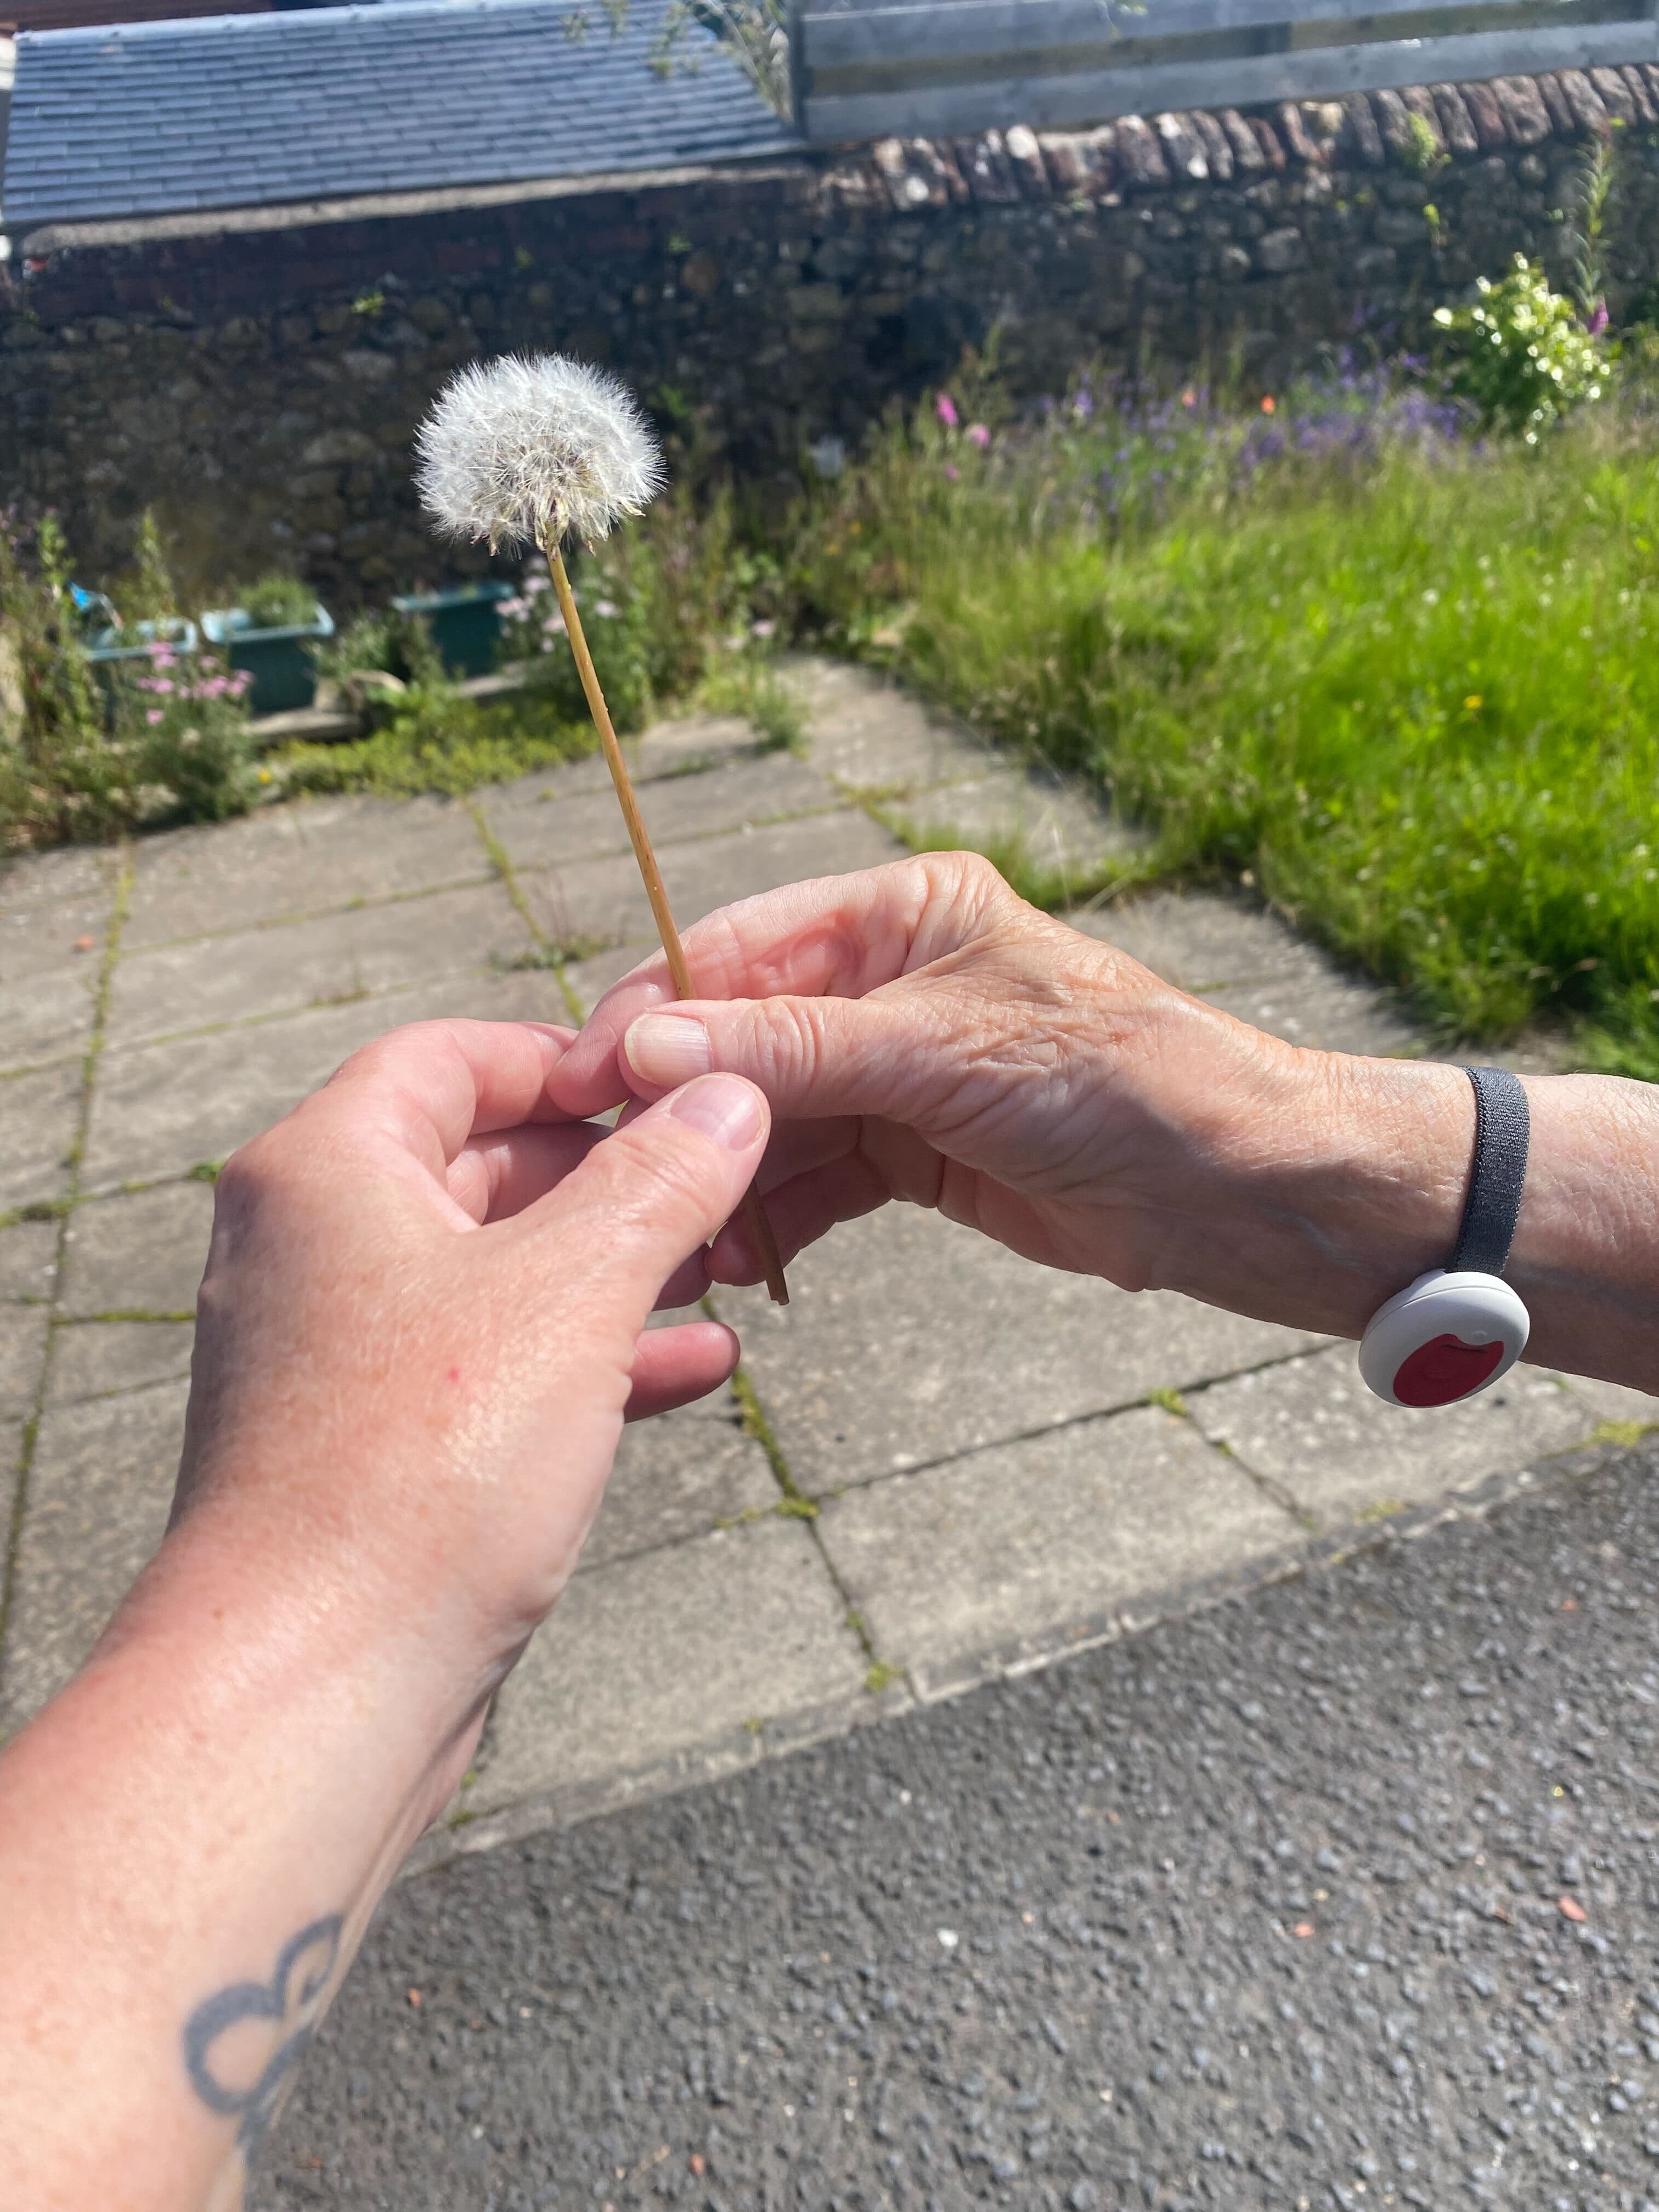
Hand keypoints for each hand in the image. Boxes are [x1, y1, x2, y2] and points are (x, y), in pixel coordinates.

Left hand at [172, 1016, 771, 1688]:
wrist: (315, 1685)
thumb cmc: (421, 1466)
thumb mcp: (572, 1292)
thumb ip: (658, 1182)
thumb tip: (729, 1094)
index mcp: (326, 1171)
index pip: (451, 1058)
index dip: (569, 1061)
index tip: (672, 1084)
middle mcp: (315, 1247)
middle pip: (482, 1162)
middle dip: (613, 1173)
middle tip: (726, 1181)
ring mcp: (343, 1352)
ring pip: (500, 1272)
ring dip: (617, 1269)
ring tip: (729, 1268)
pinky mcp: (378, 1444)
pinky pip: (495, 1366)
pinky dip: (588, 1357)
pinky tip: (695, 1366)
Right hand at [552, 853, 1477, 1338]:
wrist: (1237, 1192)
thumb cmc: (1119, 1080)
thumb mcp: (943, 1051)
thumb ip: (792, 1051)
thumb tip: (640, 1045)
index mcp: (902, 910)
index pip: (738, 948)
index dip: (653, 1011)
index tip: (575, 1077)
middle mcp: (889, 982)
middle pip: (742, 1042)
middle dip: (679, 1111)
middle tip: (602, 1180)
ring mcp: (898, 1073)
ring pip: (770, 1123)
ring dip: (719, 1180)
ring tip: (666, 1241)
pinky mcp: (912, 1154)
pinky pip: (814, 1180)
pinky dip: (773, 1218)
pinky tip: (733, 1258)